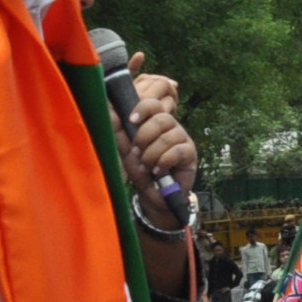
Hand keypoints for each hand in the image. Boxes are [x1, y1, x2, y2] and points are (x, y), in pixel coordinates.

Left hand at [115, 63, 198, 202]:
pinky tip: (158, 171)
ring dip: (151, 154)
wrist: (154, 196)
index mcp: (155, 123)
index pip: (153, 105)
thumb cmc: (141, 171)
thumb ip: (119, 132)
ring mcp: (182, 140)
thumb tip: (110, 111)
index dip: (143, 108)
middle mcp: (171, 128)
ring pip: (168, 137)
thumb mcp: (126, 151)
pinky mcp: (190, 154)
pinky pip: (176, 152)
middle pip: (162, 118)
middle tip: (137, 152)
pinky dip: (163, 162)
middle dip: (144, 136)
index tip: (131, 120)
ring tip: (146, 166)